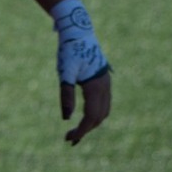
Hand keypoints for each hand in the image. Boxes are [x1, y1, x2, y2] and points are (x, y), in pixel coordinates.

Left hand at [51, 0, 111, 144]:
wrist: (79, 31)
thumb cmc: (69, 51)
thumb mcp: (64, 72)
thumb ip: (66, 94)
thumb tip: (66, 118)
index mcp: (96, 87)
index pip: (91, 117)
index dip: (81, 131)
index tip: (68, 139)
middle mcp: (105, 87)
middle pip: (99, 117)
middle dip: (85, 130)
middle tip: (69, 139)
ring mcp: (107, 83)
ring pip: (104, 110)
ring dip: (92, 123)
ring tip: (76, 132)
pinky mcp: (104, 80)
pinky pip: (103, 103)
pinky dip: (95, 113)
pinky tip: (84, 117)